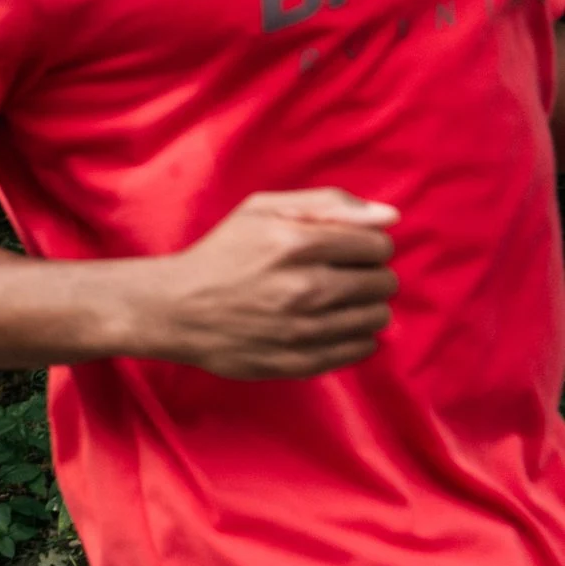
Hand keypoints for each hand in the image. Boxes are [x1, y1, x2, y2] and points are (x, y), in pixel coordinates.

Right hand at [141, 188, 398, 378]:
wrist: (174, 310)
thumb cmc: (222, 254)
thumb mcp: (261, 210)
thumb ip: (327, 203)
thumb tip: (391, 216)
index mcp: (295, 243)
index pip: (377, 245)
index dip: (367, 245)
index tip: (346, 251)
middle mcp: (304, 288)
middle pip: (383, 282)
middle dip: (369, 275)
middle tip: (340, 276)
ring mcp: (302, 330)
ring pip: (376, 317)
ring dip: (365, 307)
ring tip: (336, 302)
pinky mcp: (298, 362)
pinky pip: (359, 349)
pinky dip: (356, 337)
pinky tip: (332, 326)